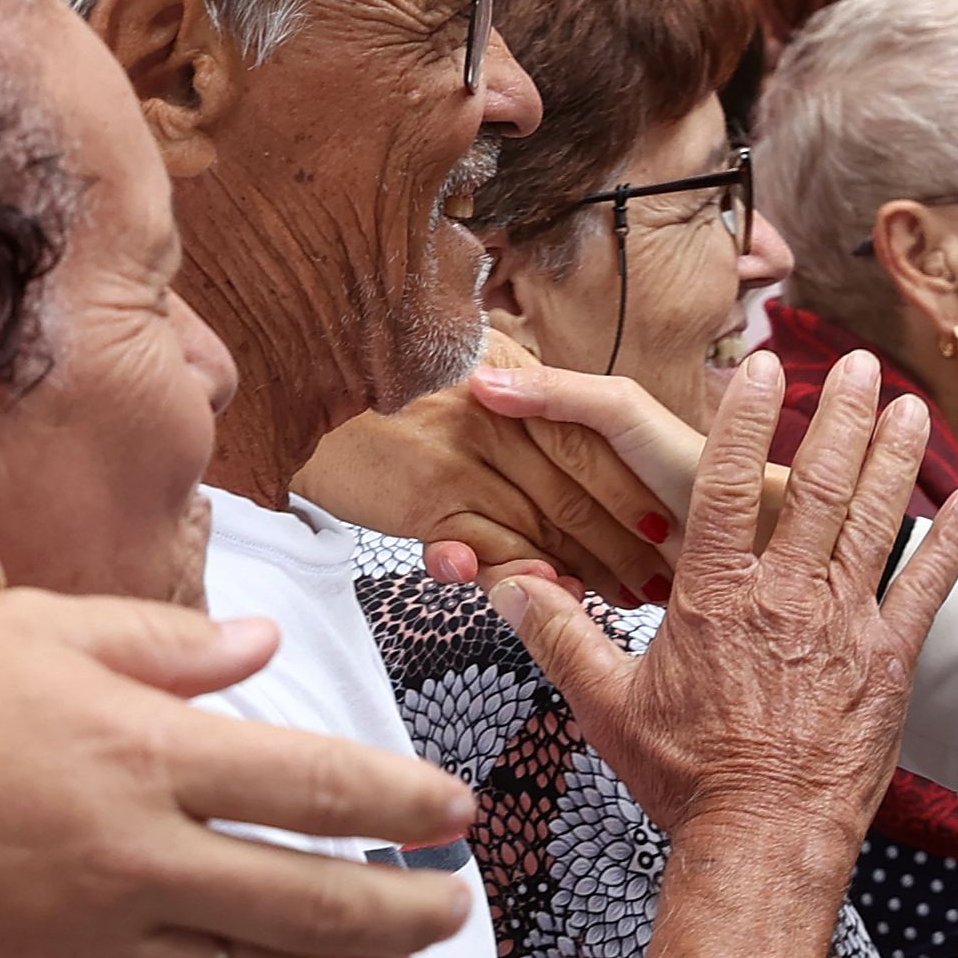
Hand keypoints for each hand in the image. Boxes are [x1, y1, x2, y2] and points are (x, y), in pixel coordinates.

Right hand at [0, 589, 481, 957]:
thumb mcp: (29, 632)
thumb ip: (161, 643)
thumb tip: (264, 645)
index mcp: (142, 754)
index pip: (320, 786)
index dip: (405, 804)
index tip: (454, 812)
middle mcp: (136, 863)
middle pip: (319, 903)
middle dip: (409, 910)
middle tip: (456, 907)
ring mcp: (93, 953)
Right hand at [297, 325, 674, 604]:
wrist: (289, 365)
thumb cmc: (368, 369)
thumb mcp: (447, 355)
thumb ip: (501, 380)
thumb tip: (534, 401)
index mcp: (509, 375)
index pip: (590, 435)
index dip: (632, 483)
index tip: (668, 520)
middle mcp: (494, 416)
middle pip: (579, 488)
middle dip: (626, 541)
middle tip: (660, 583)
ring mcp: (462, 460)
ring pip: (543, 524)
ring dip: (587, 568)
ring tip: (623, 602)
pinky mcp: (428, 501)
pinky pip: (487, 547)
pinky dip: (523, 576)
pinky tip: (549, 595)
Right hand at [496, 348, 957, 834]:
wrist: (764, 840)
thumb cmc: (686, 778)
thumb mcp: (607, 705)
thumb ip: (560, 637)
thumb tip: (505, 588)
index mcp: (714, 598)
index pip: (724, 486)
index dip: (743, 420)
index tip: (760, 367)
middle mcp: (784, 598)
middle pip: (815, 486)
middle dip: (838, 417)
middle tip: (856, 364)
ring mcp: (844, 626)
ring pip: (875, 522)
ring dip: (895, 458)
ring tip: (909, 404)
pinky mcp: (889, 663)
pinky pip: (926, 588)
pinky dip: (952, 542)